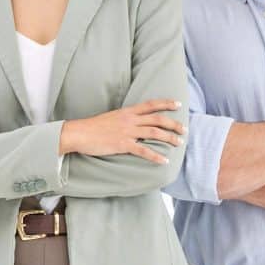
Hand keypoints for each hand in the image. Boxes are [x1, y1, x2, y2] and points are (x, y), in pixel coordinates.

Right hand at [59, 99, 183, 164]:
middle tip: (184, 130)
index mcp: (127, 112)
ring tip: (179, 143)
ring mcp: (127, 132)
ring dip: (169, 138)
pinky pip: (143, 150)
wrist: (80, 133)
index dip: (166, 104)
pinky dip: (155, 156)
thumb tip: (136, 123)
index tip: (178, 104)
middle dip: (173, 124)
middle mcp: (130, 120)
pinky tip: (164, 161)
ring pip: (154, 133)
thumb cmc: (93, 127)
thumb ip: (125, 119)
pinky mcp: (122, 144)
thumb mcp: (112, 117)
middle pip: (157, 119)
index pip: (150, 104)